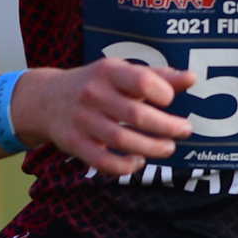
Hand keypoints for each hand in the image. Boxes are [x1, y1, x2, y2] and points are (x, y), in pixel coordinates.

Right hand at [17, 56, 193, 176]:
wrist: (45, 100)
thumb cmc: (94, 85)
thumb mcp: (121, 72)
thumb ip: (157, 76)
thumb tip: (192, 78)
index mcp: (108, 71)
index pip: (142, 81)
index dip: (163, 93)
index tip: (170, 101)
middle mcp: (93, 94)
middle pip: (136, 114)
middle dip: (166, 126)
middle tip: (184, 130)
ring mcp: (82, 120)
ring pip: (122, 140)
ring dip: (151, 147)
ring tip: (168, 147)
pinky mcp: (74, 143)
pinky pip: (103, 161)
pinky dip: (125, 165)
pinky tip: (139, 161)